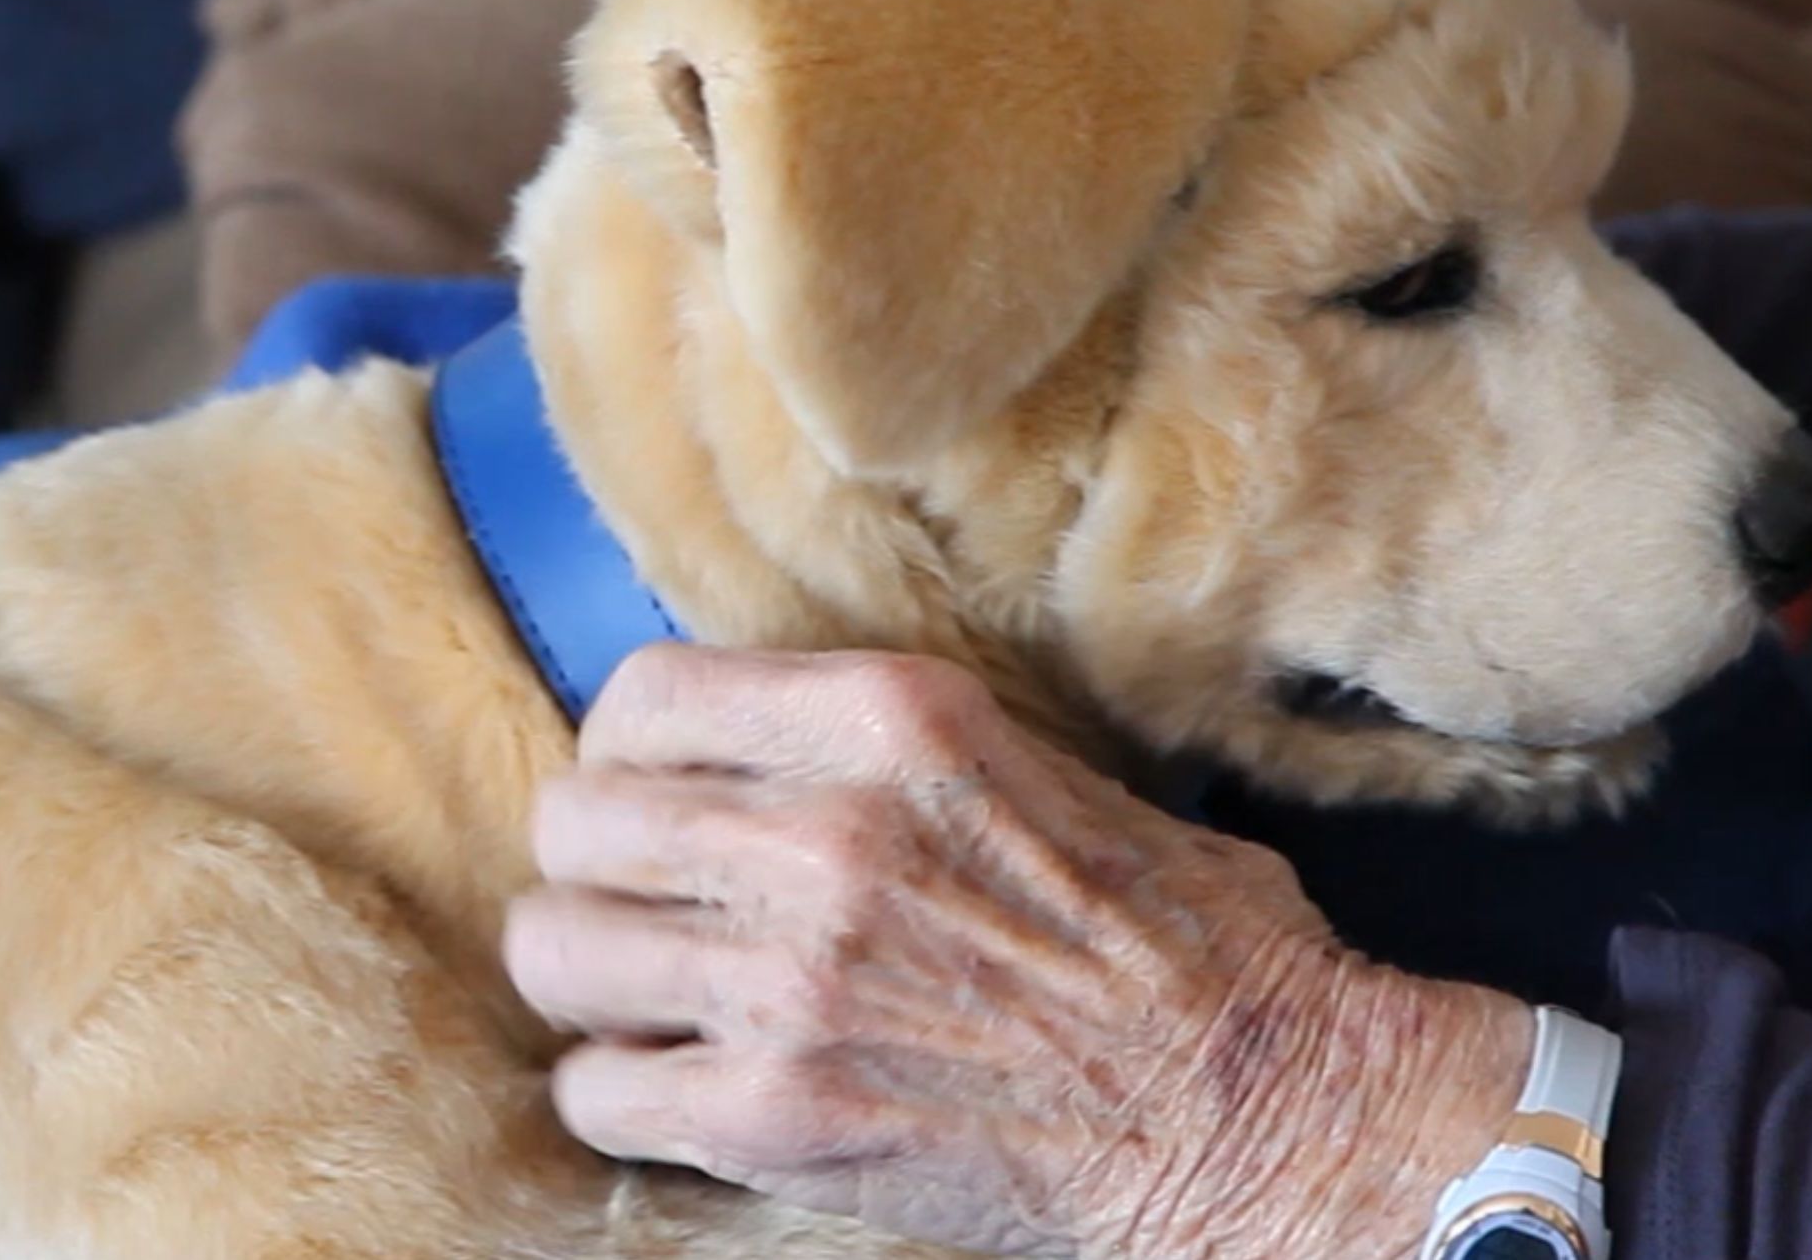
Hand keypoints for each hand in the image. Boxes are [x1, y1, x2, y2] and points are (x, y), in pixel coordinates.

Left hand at [505, 646, 1529, 1259]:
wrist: (1257, 1107)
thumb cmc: (1179, 938)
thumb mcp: (1041, 768)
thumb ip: (882, 751)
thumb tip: (754, 753)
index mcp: (896, 722)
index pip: (645, 695)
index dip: (627, 750)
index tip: (652, 791)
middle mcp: (824, 833)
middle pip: (575, 819)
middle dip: (594, 864)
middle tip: (642, 901)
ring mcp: (790, 978)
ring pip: (555, 949)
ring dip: (589, 977)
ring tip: (643, 996)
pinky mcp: (778, 1116)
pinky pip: (595, 1091)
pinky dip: (623, 1093)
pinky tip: (681, 1088)